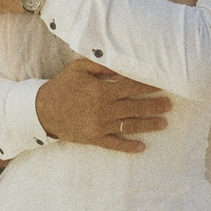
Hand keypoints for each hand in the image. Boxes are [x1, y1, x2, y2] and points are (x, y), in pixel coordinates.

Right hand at [33, 61, 170, 153]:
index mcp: (102, 90)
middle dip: (154, 106)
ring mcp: (100, 125)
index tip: (163, 84)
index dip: (148, 86)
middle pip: (135, 107)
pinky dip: (128, 146)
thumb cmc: (62, 86)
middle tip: (169, 105)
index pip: (131, 87)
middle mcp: (103, 108)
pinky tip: (142, 147)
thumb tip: (120, 63)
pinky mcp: (94, 138)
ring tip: (164, 123)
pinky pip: (114, 144)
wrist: (41, 110)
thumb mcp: (78, 68)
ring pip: (129, 125)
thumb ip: (100, 65)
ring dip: (148, 125)